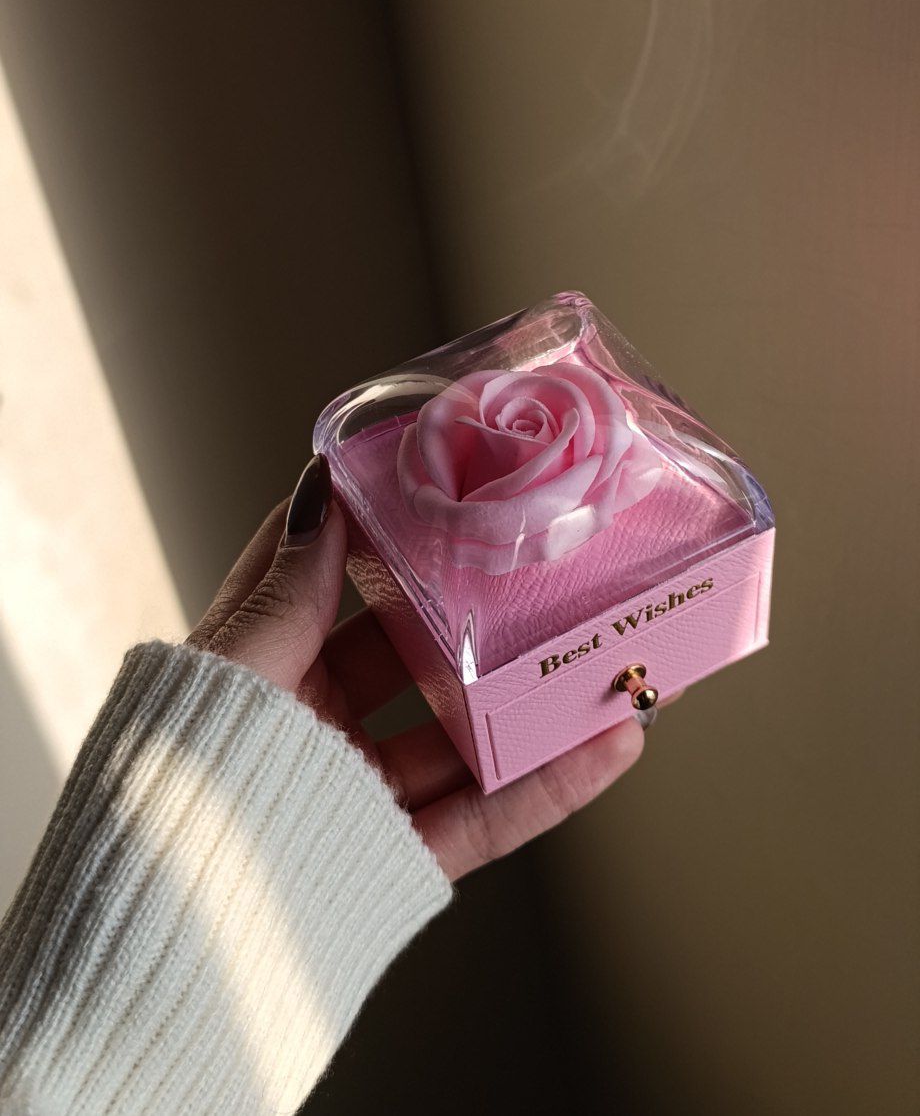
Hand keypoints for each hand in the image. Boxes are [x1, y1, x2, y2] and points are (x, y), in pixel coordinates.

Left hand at [187, 455, 646, 880]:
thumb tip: (322, 488)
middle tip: (546, 567)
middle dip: (478, 616)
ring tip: (607, 655)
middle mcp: (311, 722)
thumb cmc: (176, 787)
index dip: (373, 526)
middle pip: (414, 655)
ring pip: (462, 735)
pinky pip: (480, 816)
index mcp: (260, 666)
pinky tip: (608, 743)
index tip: (437, 482)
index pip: (321, 576)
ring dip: (537, 702)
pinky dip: (547, 785)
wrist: (164, 942)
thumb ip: (288, 592)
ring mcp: (357, 789)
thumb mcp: (233, 671)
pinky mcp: (395, 855)